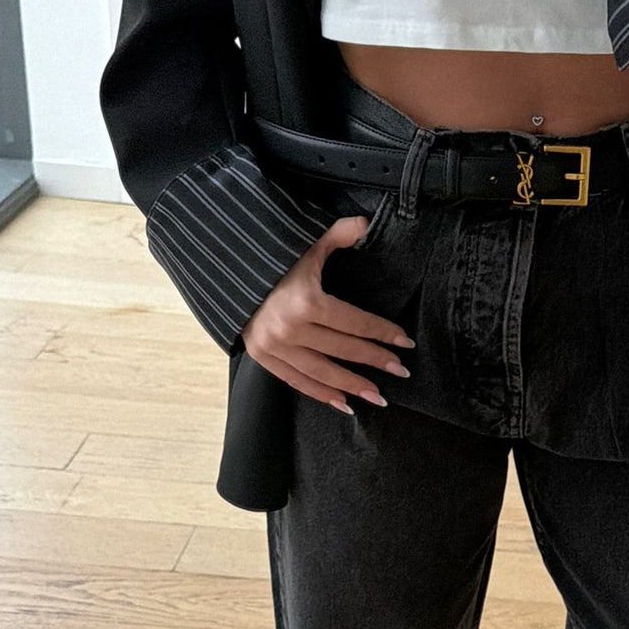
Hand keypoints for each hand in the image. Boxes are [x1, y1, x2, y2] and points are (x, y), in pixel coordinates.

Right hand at [240, 214, 414, 413]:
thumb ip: (337, 235)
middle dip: (376, 360)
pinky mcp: (263, 358)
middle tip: (400, 371)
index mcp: (305, 300)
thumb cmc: (270, 257)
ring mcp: (275, 347)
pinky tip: (344, 404)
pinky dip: (321, 394)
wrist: (224, 272)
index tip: (405, 342)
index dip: (383, 333)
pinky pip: (298, 382)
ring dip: (353, 386)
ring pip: (323, 373)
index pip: (355, 322)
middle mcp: (290, 328)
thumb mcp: (304, 244)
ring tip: (378, 397)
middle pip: (344, 349)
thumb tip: (366, 224)